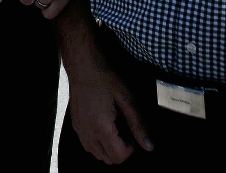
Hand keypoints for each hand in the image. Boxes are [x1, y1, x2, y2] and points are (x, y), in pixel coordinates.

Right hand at [65, 46, 151, 163]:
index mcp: (101, 127)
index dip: (131, 149)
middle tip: (125, 131)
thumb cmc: (105, 79)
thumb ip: (138, 125)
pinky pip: (87, 146)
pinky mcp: (75, 125)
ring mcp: (79, 130)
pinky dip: (98, 143)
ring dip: (109, 148)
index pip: (118, 156)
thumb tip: (149, 147)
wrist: (82, 66)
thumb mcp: (127, 99)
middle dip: (121, 150)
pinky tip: (103, 127)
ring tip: (115, 129)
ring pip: (97, 155)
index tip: (132, 132)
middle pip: (108, 159)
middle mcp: (87, 132)